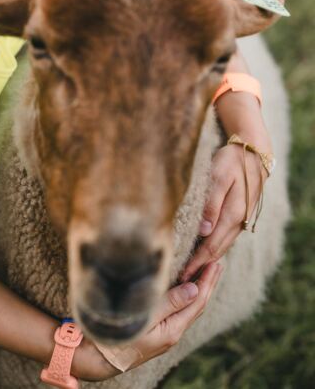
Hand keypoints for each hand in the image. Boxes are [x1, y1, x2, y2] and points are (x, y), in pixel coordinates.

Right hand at [76, 263, 222, 380]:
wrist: (100, 358)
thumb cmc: (119, 338)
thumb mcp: (145, 319)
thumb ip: (168, 303)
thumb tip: (194, 289)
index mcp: (172, 330)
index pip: (197, 303)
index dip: (207, 282)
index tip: (214, 263)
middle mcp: (173, 332)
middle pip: (197, 305)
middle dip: (208, 283)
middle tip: (217, 262)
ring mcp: (165, 332)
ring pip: (189, 308)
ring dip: (199, 288)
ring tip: (206, 272)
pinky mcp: (158, 329)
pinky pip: (179, 310)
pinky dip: (186, 295)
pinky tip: (186, 287)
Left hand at [180, 142, 265, 281]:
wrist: (252, 154)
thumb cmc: (231, 162)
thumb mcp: (218, 177)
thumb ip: (211, 204)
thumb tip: (203, 231)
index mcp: (233, 215)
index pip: (211, 246)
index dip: (197, 262)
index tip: (182, 275)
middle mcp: (239, 222)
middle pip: (217, 250)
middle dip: (200, 266)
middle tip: (181, 279)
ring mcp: (241, 220)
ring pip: (222, 245)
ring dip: (207, 258)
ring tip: (190, 269)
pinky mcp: (239, 216)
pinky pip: (225, 237)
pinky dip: (214, 247)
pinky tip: (203, 249)